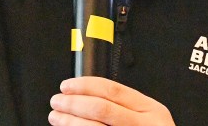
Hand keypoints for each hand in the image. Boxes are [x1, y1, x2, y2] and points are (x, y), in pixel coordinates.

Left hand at [49, 77, 174, 125]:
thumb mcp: (149, 119)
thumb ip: (126, 108)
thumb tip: (87, 97)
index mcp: (151, 110)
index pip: (112, 89)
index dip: (85, 85)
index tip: (67, 86)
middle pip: (101, 108)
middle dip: (73, 103)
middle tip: (56, 101)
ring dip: (70, 121)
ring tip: (57, 117)